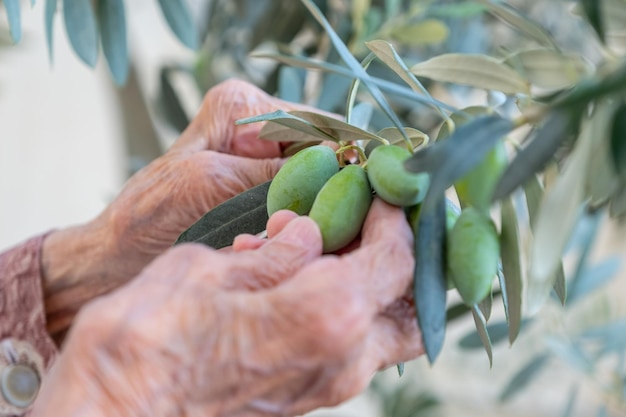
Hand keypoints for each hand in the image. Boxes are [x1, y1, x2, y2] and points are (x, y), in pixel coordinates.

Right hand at [32, 199, 423, 415]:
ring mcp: (329, 385)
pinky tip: (310, 278)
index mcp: (329, 315)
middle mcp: (344, 358)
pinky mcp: (309, 395)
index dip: (392, 216)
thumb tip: (306, 232)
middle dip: (406, 258)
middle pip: (413, 307)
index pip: (396, 257)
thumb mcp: (211, 267)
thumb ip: (275, 251)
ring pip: (389, 332)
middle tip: (380, 222)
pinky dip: (350, 309)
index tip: (375, 190)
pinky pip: (355, 348)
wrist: (116, 406)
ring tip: (345, 245)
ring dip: (378, 284)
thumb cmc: (150, 333)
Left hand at [41, 79, 318, 341]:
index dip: (345, 157)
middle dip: (335, 186)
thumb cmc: (149, 216)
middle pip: (323, 151)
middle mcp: (255, 124)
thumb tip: (337, 163)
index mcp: (240, 106)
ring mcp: (260, 156)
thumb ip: (269, 170)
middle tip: (343, 227)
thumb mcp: (209, 183)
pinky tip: (308, 241)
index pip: (316, 124)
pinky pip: (303, 199)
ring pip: (318, 178)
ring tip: (322, 238)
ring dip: (322, 209)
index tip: (365, 196)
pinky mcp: (262, 188)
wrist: (119, 255)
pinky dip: (308, 221)